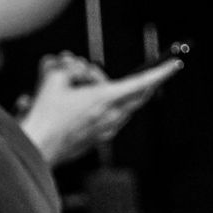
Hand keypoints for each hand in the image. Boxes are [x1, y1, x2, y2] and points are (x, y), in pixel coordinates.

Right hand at [18, 52, 183, 165]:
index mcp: (106, 99)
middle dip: (126, 79)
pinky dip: (101, 107)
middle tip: (98, 73)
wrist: (35, 149)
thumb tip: (73, 66)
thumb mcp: (53, 79)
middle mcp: (112, 116)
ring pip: (122, 106)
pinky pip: (110, 118)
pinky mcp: (98, 140)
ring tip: (81, 86)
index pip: (142, 81)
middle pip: (136, 94)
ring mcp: (107, 130)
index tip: (176, 64)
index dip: (161, 71)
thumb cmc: (44, 115)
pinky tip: (78, 103)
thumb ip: (67, 67)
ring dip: (110, 92)